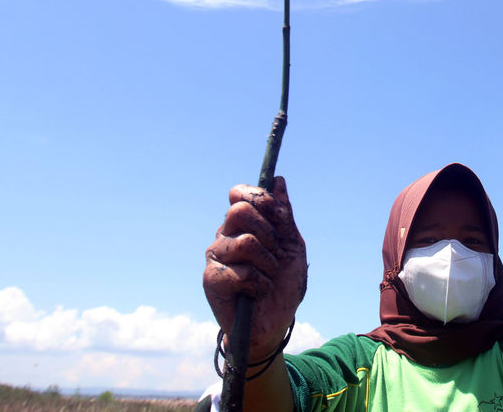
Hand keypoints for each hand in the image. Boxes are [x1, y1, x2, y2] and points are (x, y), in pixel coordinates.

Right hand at [203, 176, 307, 359]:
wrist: (275, 323)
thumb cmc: (282, 284)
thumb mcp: (291, 245)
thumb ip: (284, 215)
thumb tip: (279, 180)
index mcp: (243, 224)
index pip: (239, 194)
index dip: (261, 199)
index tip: (279, 216)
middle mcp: (225, 236)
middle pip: (240, 210)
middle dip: (268, 232)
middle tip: (274, 253)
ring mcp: (215, 257)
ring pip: (244, 242)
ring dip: (267, 263)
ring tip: (267, 276)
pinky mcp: (211, 280)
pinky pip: (240, 271)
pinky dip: (259, 283)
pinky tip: (257, 292)